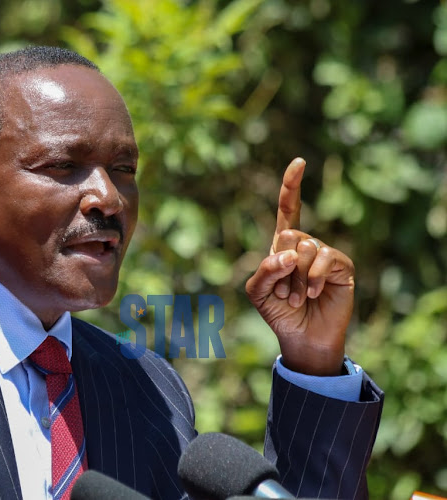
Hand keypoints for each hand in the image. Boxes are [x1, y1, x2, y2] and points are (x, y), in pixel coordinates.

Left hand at [245, 158, 353, 375]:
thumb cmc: (278, 312)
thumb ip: (263, 269)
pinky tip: (310, 294)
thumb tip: (288, 252)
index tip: (299, 162)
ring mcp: (324, 255)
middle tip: (283, 292)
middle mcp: (305, 246)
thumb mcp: (257, 291)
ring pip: (304, 248)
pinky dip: (311, 278)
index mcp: (283, 246)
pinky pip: (323, 258)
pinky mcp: (341, 266)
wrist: (301, 337)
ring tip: (296, 298)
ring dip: (293, 279)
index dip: (292, 186)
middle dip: (280, 268)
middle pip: (289, 235)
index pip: (288, 210)